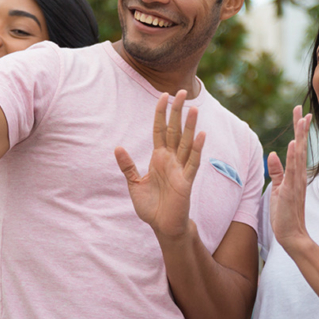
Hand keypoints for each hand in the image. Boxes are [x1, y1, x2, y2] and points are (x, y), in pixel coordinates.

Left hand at [115, 91, 205, 239]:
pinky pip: (192, 162)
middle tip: (181, 91)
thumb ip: (127, 166)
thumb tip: (117, 147)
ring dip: (190, 126)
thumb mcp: (134, 183)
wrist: (162, 226)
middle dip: (177, 112)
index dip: (160, 113)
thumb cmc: (151, 206)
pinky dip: (197, 149)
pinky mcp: (186, 182)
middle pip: (174, 131)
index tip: (163, 95)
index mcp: (158, 158)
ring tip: (193, 108)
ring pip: (186, 142)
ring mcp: (180, 169)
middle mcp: (170, 160)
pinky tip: (201, 135)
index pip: (160, 130)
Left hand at [266, 106, 314, 253]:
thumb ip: (277, 171)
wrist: (291, 234)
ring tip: (301, 118)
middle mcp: (299, 174)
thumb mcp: (278, 188)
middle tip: (301, 108)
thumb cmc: (285, 213)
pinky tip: (295, 143)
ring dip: (300, 136)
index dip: (298, 130)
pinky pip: (293, 170)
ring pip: (299, 154)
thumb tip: (272, 154)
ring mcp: (297, 182)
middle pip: (301, 145)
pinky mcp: (292, 190)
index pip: (298, 147)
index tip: (300, 113)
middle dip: (300, 126)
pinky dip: (294, 156)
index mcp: (296, 173)